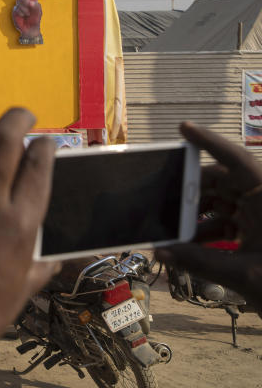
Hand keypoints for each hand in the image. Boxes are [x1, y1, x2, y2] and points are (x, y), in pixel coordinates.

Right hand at [157, 122, 261, 308]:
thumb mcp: (243, 275)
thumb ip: (198, 262)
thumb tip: (160, 252)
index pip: (236, 160)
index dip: (209, 142)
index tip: (183, 128)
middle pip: (223, 182)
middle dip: (191, 191)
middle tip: (162, 200)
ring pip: (225, 201)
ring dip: (199, 214)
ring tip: (175, 229)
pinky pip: (231, 219)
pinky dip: (211, 229)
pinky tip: (192, 244)